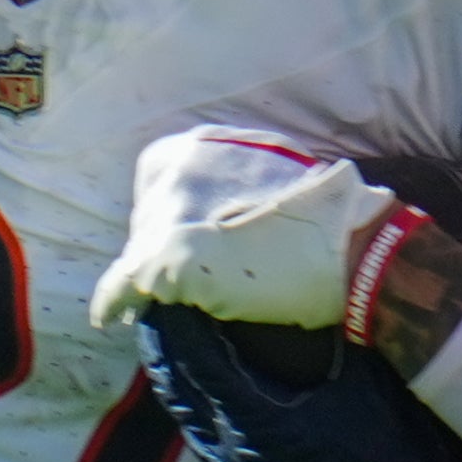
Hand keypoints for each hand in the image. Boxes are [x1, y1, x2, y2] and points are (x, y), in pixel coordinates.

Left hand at [100, 125, 405, 332]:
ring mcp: (170, 211)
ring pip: (139, 248)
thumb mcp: (279, 171)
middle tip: (189, 274)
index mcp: (202, 144)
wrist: (352, 247)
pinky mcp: (167, 257)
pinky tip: (108, 317)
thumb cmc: (330, 215)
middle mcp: (178, 169)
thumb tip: (226, 207)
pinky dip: (114, 301)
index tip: (194, 236)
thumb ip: (242, 178)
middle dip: (163, 242)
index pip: (163, 178)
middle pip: (149, 214)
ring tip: (151, 300)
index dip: (176, 213)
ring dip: (148, 273)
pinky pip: (124, 282)